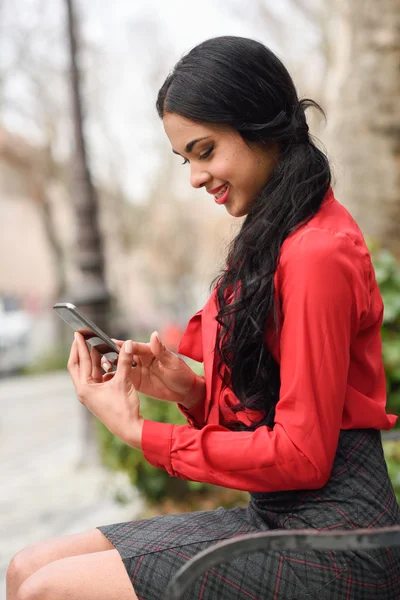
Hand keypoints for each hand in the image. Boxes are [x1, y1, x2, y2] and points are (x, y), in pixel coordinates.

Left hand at [68, 332, 142, 448]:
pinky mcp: (99, 396)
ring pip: (90, 371)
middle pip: (79, 366)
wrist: (129, 429)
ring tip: (96, 344)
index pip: (80, 362)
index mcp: (85, 388)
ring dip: (93, 358)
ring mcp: (91, 394)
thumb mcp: (124, 382)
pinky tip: (108, 360)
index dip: (79, 346)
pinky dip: (101, 367)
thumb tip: (128, 344)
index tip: (78, 333)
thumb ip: (125, 361)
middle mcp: (85, 391)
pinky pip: (97, 377)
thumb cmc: (123, 409)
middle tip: (82, 336)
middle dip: (81, 351)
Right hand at [101, 332, 204, 409]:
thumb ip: (161, 350)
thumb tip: (154, 334)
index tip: (110, 343)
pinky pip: (122, 378)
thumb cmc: (182, 373)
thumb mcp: (172, 362)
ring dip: (110, 366)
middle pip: (123, 355)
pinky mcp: (136, 381)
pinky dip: (113, 378)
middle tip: (99, 355)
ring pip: (120, 366)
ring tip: (101, 368)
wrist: (185, 391)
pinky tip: (104, 380)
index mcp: (149, 351)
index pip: (133, 347)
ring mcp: (137, 370)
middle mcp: (141, 359)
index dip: (122, 345)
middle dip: (111, 354)